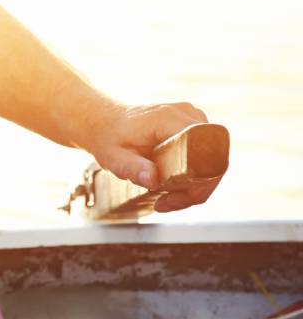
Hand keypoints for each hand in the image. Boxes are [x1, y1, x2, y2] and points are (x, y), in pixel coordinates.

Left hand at [83, 102, 221, 212]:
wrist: (105, 122)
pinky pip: (204, 156)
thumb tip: (154, 180)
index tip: (176, 196)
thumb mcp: (113, 157)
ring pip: (212, 160)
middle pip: (213, 159)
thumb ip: (133, 168)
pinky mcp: (193, 126)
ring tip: (166, 198)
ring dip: (194, 185)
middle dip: (196, 189)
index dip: (199, 181)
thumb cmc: (109, 137)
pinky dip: (193, 175)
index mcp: (169, 118)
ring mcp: (193, 119)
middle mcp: (187, 114)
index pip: (204, 151)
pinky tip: (172, 187)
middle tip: (168, 203)